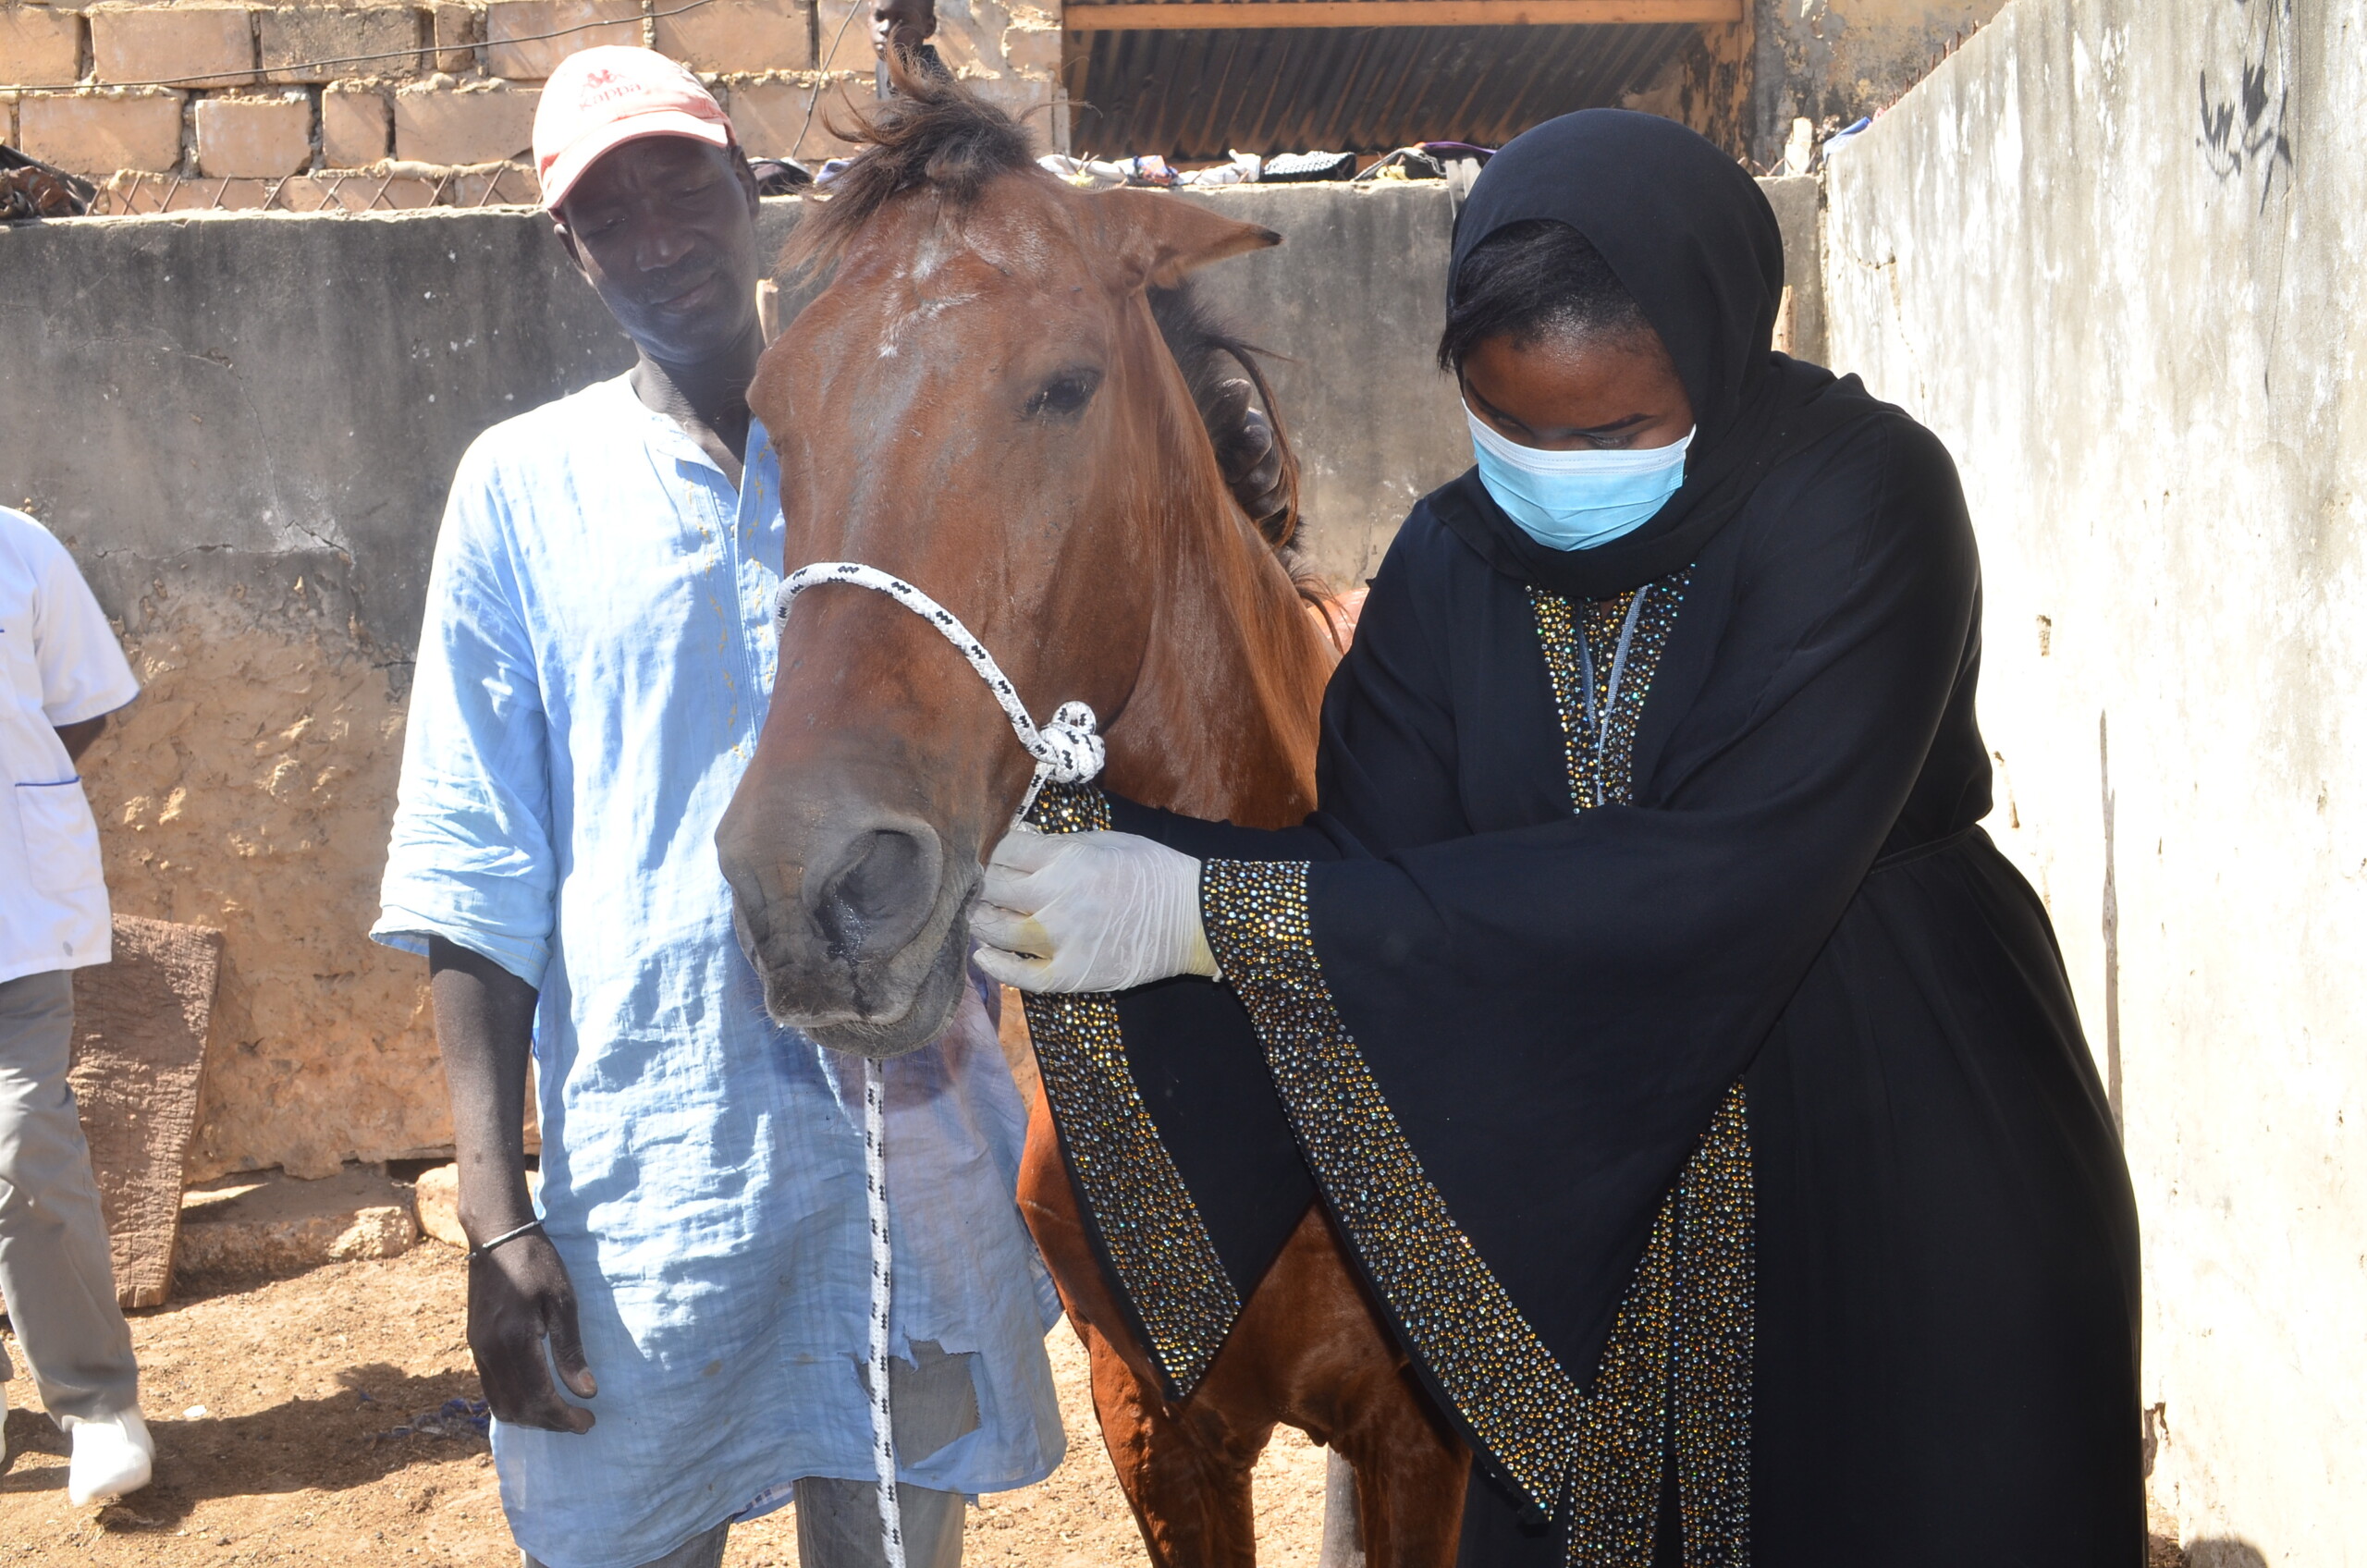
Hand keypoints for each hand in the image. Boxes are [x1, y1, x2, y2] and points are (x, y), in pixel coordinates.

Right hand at [467, 1231, 597, 1432]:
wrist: (497, 1237)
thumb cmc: (537, 1263)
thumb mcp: (563, 1301)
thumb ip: (570, 1349)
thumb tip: (586, 1392)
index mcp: (514, 1341)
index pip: (538, 1398)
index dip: (564, 1418)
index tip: (588, 1423)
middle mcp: (490, 1352)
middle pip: (518, 1409)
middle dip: (550, 1423)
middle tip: (580, 1422)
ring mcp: (478, 1350)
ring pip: (501, 1404)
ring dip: (531, 1417)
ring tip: (561, 1413)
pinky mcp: (475, 1345)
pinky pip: (491, 1389)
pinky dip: (514, 1403)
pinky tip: (536, 1397)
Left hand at [972, 828, 1217, 992]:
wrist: (1192, 918)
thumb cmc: (1151, 872)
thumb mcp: (1103, 842)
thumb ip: (1058, 845)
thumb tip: (1019, 843)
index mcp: (1065, 860)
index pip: (1005, 852)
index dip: (1000, 854)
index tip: (1006, 861)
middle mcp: (1055, 899)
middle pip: (994, 890)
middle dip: (989, 886)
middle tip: (994, 889)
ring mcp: (1060, 940)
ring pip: (996, 932)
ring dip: (985, 922)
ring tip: (987, 918)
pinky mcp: (1070, 974)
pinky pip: (1021, 976)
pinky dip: (997, 966)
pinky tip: (984, 956)